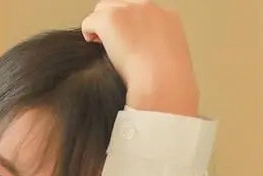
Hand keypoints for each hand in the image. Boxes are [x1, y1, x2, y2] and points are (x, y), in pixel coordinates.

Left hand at [81, 0, 198, 115]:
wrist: (161, 81)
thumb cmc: (167, 81)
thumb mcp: (173, 60)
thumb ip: (159, 49)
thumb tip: (147, 55)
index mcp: (167, 17)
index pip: (141, 12)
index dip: (130, 26)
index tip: (127, 41)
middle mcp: (148, 8)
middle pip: (121, 6)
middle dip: (114, 23)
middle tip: (112, 43)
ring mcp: (128, 11)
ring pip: (102, 10)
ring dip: (101, 27)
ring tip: (103, 46)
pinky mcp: (110, 19)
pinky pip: (89, 22)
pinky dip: (89, 34)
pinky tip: (94, 47)